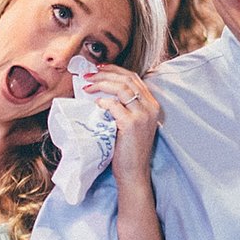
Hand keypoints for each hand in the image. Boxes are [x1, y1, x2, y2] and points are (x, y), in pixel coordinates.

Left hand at [85, 64, 162, 184]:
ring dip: (101, 84)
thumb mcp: (131, 123)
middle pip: (127, 78)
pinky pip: (114, 105)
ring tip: (87, 86)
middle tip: (88, 75)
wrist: (134, 172)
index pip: (134, 78)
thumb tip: (101, 89)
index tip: (99, 68)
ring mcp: (142, 115)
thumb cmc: (128, 149)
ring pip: (121, 88)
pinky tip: (95, 104)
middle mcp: (150, 107)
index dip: (115, 69)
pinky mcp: (131, 124)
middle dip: (106, 73)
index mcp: (152, 105)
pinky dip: (102, 102)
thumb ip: (124, 106)